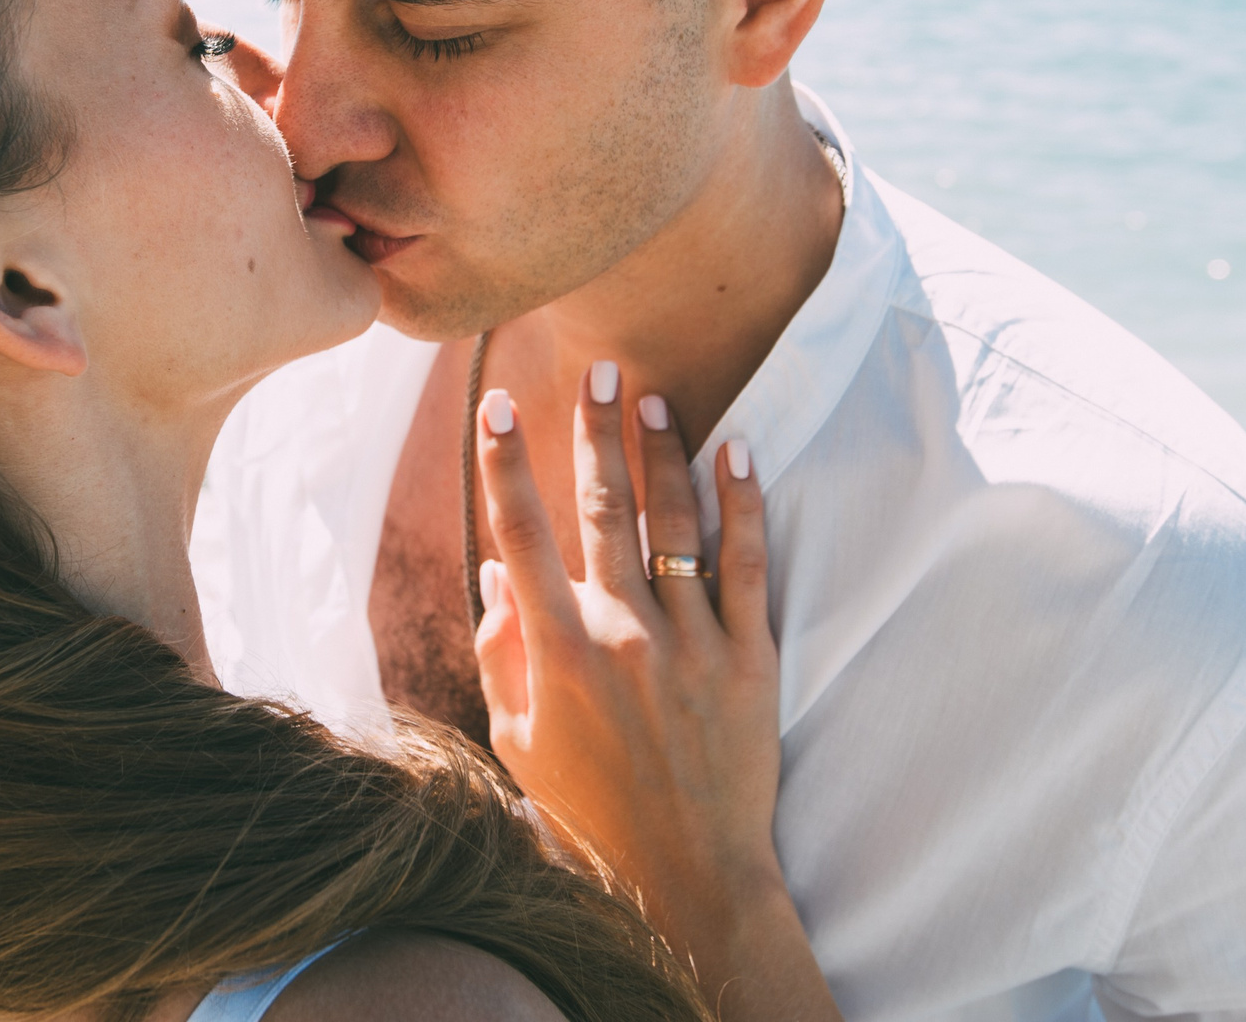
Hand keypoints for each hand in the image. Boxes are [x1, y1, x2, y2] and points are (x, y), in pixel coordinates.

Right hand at [473, 369, 841, 1021]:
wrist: (688, 875)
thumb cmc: (591, 813)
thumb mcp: (520, 742)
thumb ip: (503, 657)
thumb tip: (495, 577)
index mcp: (559, 654)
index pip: (522, 538)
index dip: (506, 466)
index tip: (496, 406)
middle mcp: (624, 635)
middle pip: (604, 510)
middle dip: (597, 432)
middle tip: (597, 370)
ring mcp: (692, 643)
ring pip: (674, 524)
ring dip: (661, 453)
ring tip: (654, 395)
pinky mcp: (750, 659)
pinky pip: (747, 565)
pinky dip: (741, 503)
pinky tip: (738, 451)